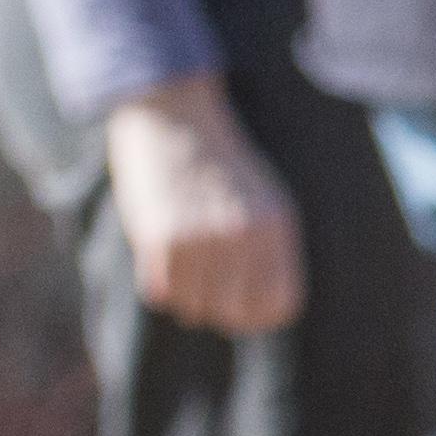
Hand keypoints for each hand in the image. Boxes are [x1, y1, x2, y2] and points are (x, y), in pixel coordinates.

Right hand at [101, 75, 301, 337]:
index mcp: (276, 228)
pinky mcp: (160, 237)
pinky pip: (159, 291)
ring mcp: (202, 238)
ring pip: (193, 307)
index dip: (255, 316)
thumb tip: (260, 312)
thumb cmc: (218, 167)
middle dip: (215, 308)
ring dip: (184, 293)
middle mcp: (244, 237)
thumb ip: (267, 254)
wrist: (174, 119)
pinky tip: (158, 250)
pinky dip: (157, 280)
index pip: (278, 307)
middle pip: (232, 314)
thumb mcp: (261, 204)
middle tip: (202, 285)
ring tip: (180, 261)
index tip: (237, 307)